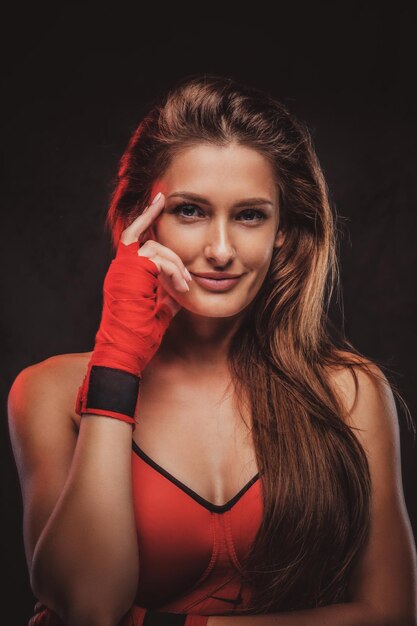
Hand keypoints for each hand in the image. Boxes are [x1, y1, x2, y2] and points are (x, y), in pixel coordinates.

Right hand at [75, 191, 192, 425]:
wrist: (124, 353)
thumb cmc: (138, 337)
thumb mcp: (157, 311)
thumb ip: (166, 293)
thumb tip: (181, 286)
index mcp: (124, 273)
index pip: (134, 236)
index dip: (147, 217)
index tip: (160, 199)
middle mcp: (119, 268)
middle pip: (150, 241)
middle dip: (174, 255)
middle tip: (187, 278)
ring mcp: (122, 269)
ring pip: (157, 250)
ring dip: (177, 268)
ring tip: (186, 288)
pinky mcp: (131, 274)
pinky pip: (159, 260)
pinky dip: (175, 272)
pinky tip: (183, 289)